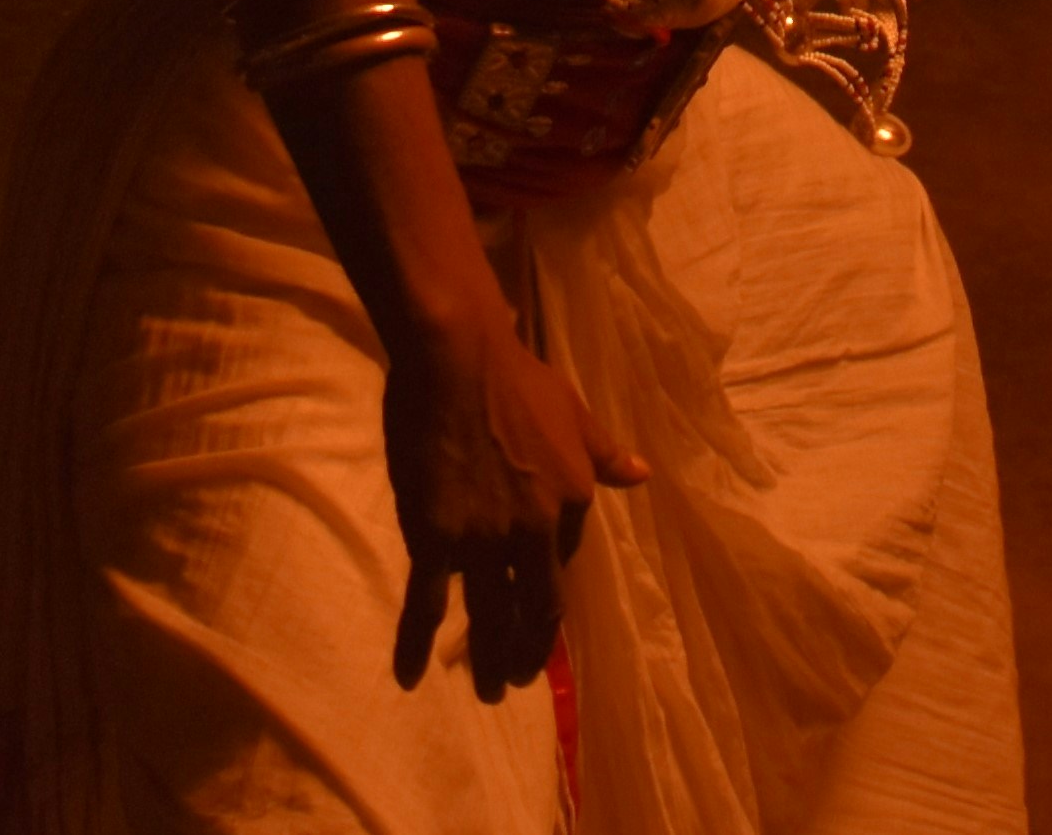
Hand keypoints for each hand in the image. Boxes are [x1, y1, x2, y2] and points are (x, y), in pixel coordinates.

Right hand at [386, 317, 647, 703]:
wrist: (459, 360)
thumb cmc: (520, 380)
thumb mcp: (575, 414)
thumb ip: (604, 455)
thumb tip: (641, 476)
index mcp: (572, 497)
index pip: (562, 558)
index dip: (547, 584)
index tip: (535, 610)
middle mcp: (534, 527)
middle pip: (536, 604)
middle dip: (528, 649)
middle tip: (517, 678)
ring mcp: (483, 537)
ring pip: (490, 614)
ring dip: (490, 657)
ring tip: (490, 690)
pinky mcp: (435, 537)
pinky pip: (426, 603)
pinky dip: (416, 644)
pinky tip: (410, 676)